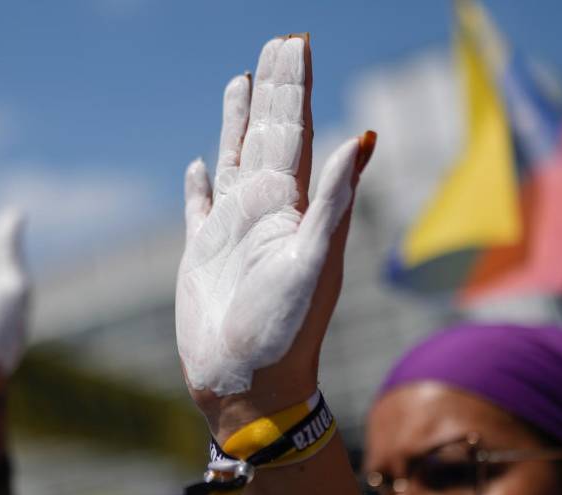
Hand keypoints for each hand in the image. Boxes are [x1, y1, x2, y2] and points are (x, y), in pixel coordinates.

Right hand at [175, 35, 374, 436]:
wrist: (248, 385)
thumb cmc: (286, 332)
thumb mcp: (315, 263)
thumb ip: (334, 201)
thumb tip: (363, 139)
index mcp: (290, 206)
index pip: (292, 132)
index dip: (294, 87)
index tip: (295, 42)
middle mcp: (263, 210)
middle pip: (266, 133)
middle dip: (272, 88)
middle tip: (278, 43)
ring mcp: (231, 230)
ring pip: (233, 159)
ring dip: (237, 121)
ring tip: (240, 81)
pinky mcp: (201, 254)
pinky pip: (199, 207)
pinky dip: (198, 183)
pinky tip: (198, 165)